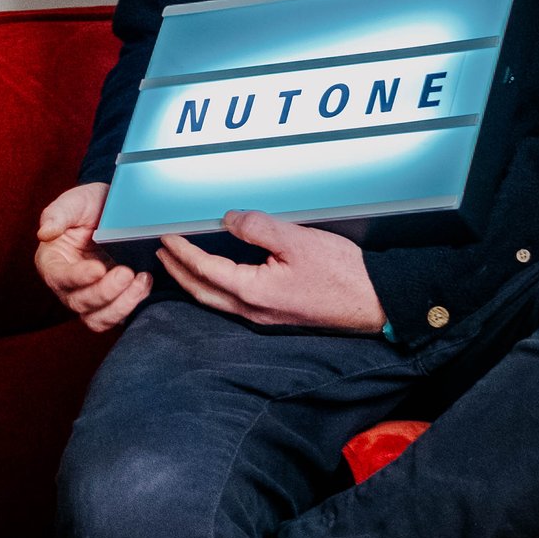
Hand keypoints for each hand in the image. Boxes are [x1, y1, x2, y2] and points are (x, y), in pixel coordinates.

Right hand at [36, 181, 151, 332]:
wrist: (114, 210)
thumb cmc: (89, 206)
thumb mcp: (73, 202)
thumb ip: (57, 215)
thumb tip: (44, 233)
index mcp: (52, 262)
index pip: (59, 278)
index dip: (78, 277)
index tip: (98, 268)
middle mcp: (68, 285)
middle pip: (79, 303)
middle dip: (105, 292)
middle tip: (127, 272)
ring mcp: (90, 296)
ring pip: (98, 319)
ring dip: (121, 305)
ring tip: (141, 281)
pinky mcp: (111, 301)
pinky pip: (117, 316)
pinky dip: (133, 304)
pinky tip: (145, 283)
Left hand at [156, 211, 386, 330]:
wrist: (377, 303)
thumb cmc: (343, 273)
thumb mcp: (297, 241)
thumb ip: (258, 228)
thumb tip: (228, 220)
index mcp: (253, 292)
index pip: (204, 269)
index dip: (181, 251)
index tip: (165, 235)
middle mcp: (253, 310)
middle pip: (201, 291)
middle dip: (178, 270)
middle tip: (161, 251)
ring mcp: (264, 317)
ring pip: (216, 300)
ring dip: (193, 280)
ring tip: (179, 262)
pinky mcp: (276, 315)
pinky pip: (233, 302)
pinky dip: (214, 286)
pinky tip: (217, 274)